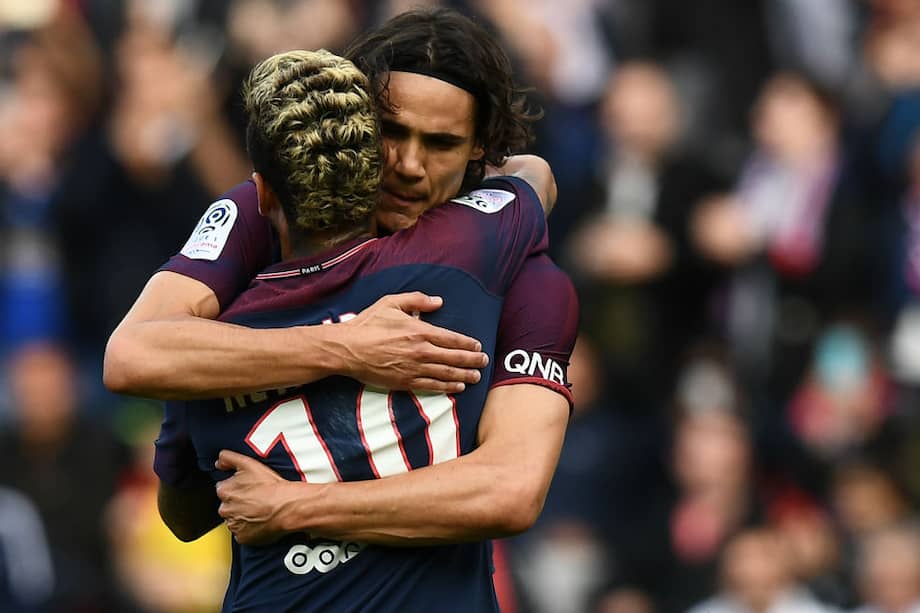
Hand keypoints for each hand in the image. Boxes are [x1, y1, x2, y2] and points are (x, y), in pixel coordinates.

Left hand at [215, 450, 294, 544]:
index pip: (224, 488)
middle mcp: (225, 509)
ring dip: (243, 515)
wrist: (288, 506)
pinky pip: (242, 533)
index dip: (237, 487)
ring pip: (234, 519)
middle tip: (256, 498)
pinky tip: (260, 520)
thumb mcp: (248, 463)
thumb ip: (228, 458)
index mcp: (224, 491)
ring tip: (259, 509)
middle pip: (227, 504)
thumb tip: (218, 462)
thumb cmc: (271, 486)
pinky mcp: (242, 537)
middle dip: (238, 502)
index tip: (248, 487)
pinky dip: (248, 528)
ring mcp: (234, 525)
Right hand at [333, 292, 487, 392]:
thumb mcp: (391, 303)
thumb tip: (438, 301)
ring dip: (464, 375)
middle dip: (472, 361)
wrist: (347, 349)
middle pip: (454, 358)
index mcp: (419, 331)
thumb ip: (416, 300)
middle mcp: (421, 351)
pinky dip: (447, 387)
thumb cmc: (368, 324)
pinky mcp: (405, 382)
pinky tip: (457, 387)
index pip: (452, 338)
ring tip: (476, 377)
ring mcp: (413, 369)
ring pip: (446, 374)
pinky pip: (432, 386)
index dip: (468, 343)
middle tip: (484, 362)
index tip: (478, 346)